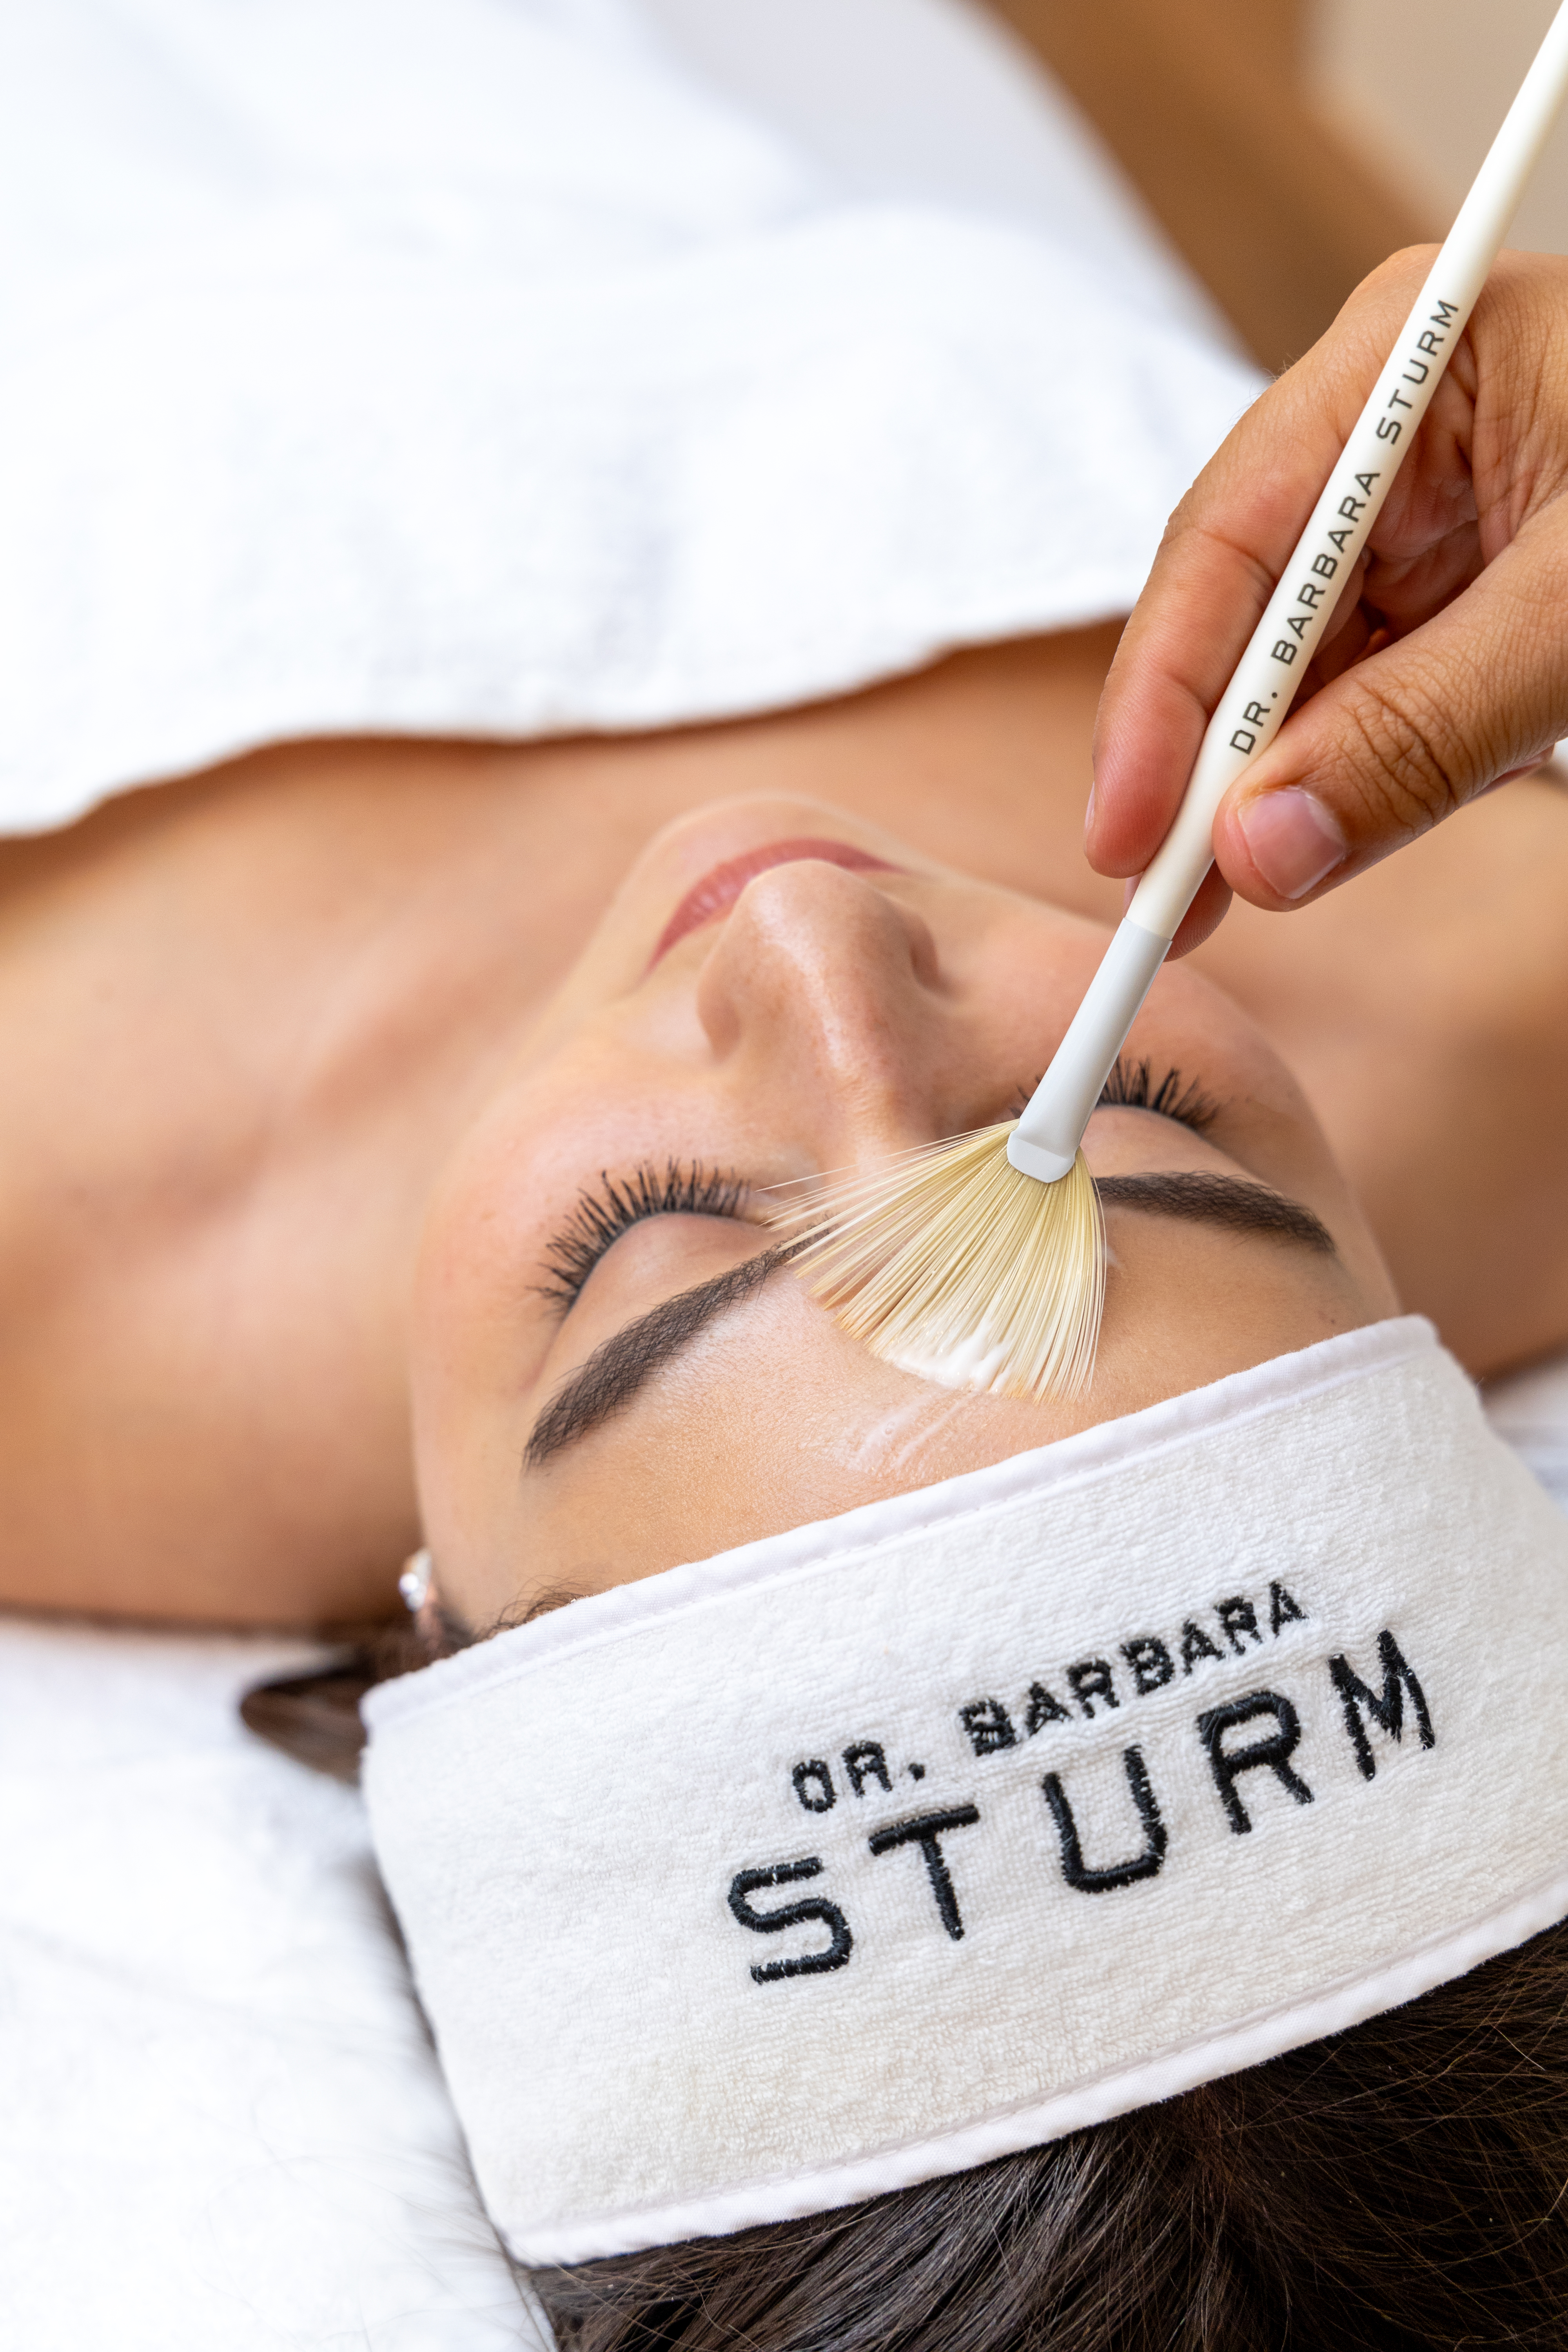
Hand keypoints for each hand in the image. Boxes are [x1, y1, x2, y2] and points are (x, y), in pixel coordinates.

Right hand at [1087, 248, 1567, 954]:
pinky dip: (1324, 779)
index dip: (1166, 694)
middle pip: (1239, 605)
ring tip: (1208, 899)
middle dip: (1196, 756)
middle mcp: (1389, 430)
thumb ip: (1423, 733)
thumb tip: (1264, 852)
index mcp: (1413, 357)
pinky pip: (1355, 695)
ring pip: (1287, 665)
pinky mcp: (1446, 594)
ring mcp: (1415, 516)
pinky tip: (1290, 848)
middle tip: (1155, 893)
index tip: (1130, 829)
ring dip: (1251, 786)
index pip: (1234, 536)